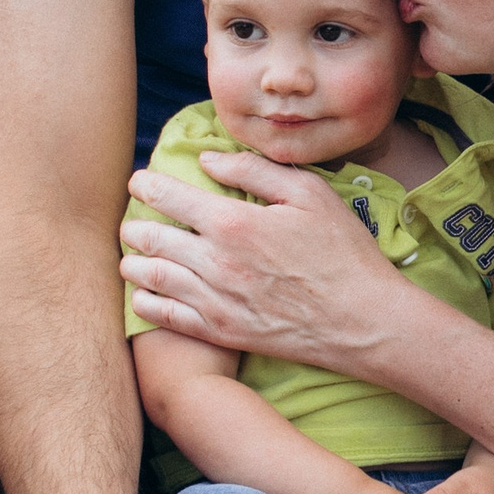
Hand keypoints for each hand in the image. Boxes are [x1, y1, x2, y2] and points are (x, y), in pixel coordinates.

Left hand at [121, 151, 400, 368]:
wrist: (363, 321)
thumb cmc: (343, 252)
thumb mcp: (310, 193)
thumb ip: (255, 171)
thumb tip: (209, 160)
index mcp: (234, 223)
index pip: (172, 198)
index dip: (148, 186)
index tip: (139, 180)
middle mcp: (216, 263)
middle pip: (153, 240)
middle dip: (135, 226)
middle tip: (130, 220)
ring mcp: (216, 301)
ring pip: (154, 279)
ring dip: (134, 264)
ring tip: (130, 255)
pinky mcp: (222, 333)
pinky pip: (169, 318)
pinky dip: (148, 305)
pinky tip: (143, 296)